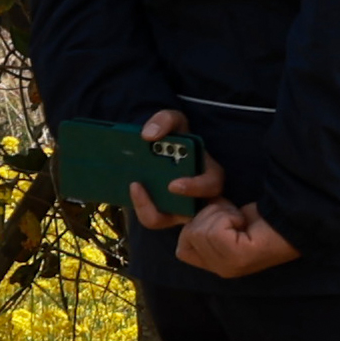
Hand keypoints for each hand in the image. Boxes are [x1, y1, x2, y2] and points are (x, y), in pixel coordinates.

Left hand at [121, 105, 203, 233]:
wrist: (157, 146)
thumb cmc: (173, 135)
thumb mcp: (174, 121)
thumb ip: (165, 120)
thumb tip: (148, 135)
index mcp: (208, 172)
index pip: (211, 184)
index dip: (195, 188)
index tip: (172, 185)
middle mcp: (196, 195)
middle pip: (186, 211)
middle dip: (162, 204)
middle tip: (139, 186)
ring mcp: (176, 207)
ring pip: (161, 219)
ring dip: (144, 207)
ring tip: (132, 186)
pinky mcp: (158, 211)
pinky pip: (149, 217)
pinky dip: (136, 205)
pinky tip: (128, 188)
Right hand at [172, 197, 296, 280]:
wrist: (291, 220)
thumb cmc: (261, 218)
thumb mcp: (224, 220)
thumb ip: (204, 222)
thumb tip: (179, 200)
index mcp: (215, 263)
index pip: (181, 251)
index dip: (193, 227)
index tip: (219, 216)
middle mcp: (220, 269)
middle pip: (187, 237)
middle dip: (207, 217)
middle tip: (232, 217)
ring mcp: (228, 266)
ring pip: (199, 231)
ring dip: (219, 215)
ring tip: (240, 218)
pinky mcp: (238, 257)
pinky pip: (214, 230)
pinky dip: (227, 216)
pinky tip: (243, 221)